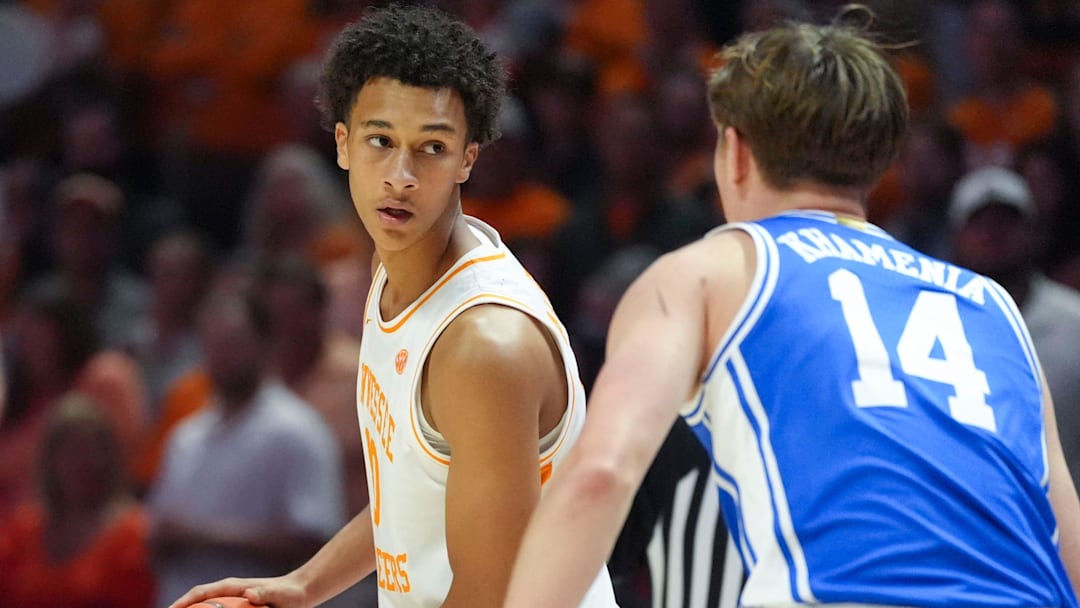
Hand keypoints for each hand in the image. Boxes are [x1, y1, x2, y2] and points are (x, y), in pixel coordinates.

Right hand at [167, 575, 309, 607]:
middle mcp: (227, 592)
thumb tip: (249, 594)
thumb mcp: (279, 594)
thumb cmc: (289, 593)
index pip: (201, 592)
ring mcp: (231, 600)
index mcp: (232, 586)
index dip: (183, 602)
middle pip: (197, 601)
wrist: (300, 592)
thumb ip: (265, 593)